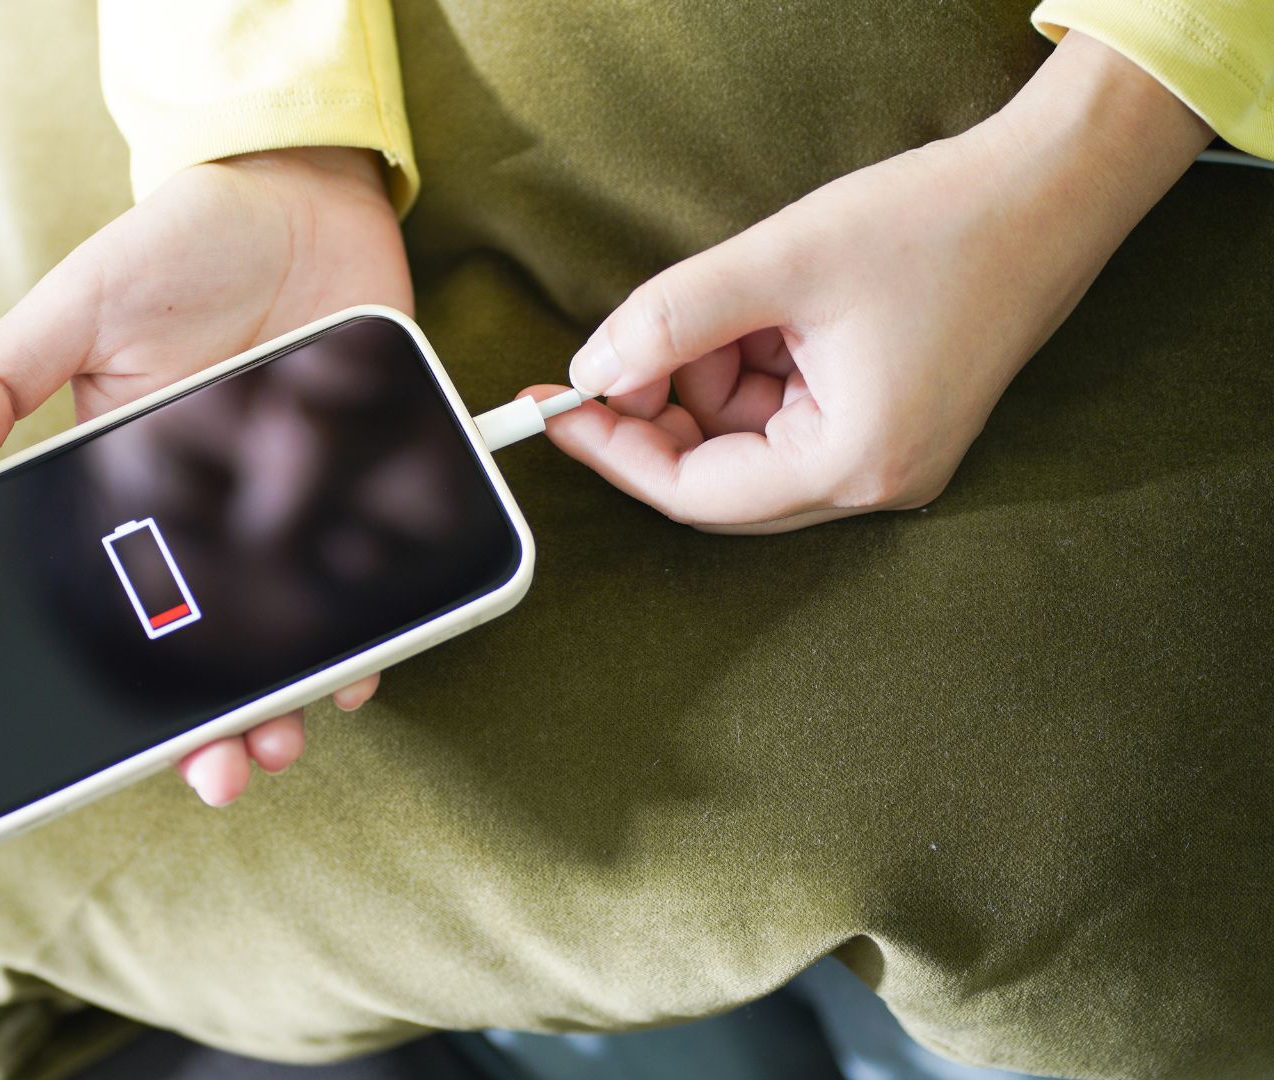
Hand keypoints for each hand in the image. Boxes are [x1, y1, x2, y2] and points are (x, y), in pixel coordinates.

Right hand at [0, 147, 410, 804]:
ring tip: (284, 741)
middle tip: (224, 774)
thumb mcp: (71, 308)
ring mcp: (292, 511)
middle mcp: (214, 519)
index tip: (130, 752)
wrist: (301, 191)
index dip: (127, 691)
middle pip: (210, 652)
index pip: (122, 613)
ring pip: (290, 637)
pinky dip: (368, 640)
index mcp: (129, 494)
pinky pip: (369, 587)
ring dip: (286, 704)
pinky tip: (358, 671)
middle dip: (213, 730)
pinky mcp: (364, 490)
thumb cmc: (178, 246)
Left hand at [541, 32, 1212, 533]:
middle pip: (718, 478)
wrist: (1052, 186)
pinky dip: (751, 368)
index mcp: (854, 464)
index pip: (693, 492)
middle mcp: (875, 481)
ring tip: (732, 299)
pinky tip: (765, 308)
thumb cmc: (939, 222)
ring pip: (747, 442)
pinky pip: (787, 415)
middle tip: (620, 347)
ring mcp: (889, 455)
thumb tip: (592, 370)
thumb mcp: (779, 264)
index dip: (614, 448)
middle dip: (661, 411)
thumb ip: (672, 320)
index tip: (553, 405)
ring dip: (710, 379)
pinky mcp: (893, 421)